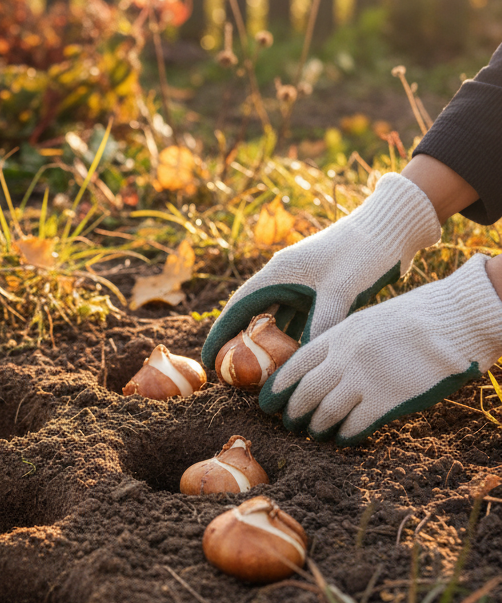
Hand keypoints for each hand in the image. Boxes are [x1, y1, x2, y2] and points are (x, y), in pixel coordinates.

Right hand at [201, 173, 440, 367]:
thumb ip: (322, 324)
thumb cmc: (364, 252)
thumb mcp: (342, 290)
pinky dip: (294, 339)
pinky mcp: (320, 290)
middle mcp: (285, 278)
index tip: (209, 361)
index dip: (221, 335)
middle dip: (242, 345)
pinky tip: (296, 360)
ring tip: (263, 375)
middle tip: (233, 374)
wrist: (392, 228)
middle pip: (253, 316)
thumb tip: (308, 362)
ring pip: (277, 320)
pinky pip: (299, 319)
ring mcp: (303, 284)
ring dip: (270, 345)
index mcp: (278, 273)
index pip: (238, 308)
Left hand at [257, 254, 501, 444]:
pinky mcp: (387, 398)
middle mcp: (344, 358)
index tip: (267, 401)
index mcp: (338, 336)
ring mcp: (364, 379)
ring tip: (314, 433)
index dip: (278, 387)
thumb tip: (325, 365)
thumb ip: (343, 341)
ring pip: (326, 412)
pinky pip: (356, 424)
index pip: (295, 365)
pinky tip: (343, 438)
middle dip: (293, 411)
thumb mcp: (367, 320)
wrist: (452, 320)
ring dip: (316, 427)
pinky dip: (345, 434)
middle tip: (289, 423)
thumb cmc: (413, 317)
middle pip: (306, 392)